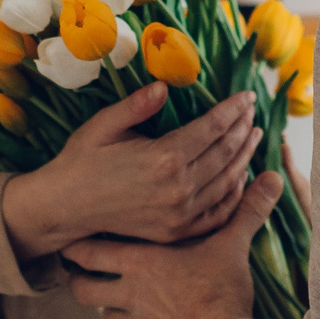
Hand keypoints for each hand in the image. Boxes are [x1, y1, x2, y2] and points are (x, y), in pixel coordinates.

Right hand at [0, 87, 258, 261]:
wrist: (66, 207)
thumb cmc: (82, 160)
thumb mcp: (104, 125)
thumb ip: (137, 105)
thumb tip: (165, 86)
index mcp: (163, 158)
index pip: (212, 129)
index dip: (233, 110)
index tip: (247, 96)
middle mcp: (178, 188)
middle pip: (225, 154)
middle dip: (243, 129)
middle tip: (253, 113)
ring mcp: (180, 214)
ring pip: (227, 182)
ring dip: (244, 157)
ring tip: (253, 137)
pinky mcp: (177, 232)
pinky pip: (216, 213)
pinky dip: (233, 194)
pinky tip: (240, 177)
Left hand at [66, 173, 283, 318]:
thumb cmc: (220, 288)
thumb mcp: (232, 243)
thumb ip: (246, 209)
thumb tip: (272, 176)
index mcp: (140, 261)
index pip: (90, 251)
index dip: (74, 246)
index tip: (67, 239)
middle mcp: (130, 293)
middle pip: (85, 288)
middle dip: (78, 280)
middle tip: (78, 273)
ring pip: (106, 317)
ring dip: (109, 309)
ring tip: (113, 301)